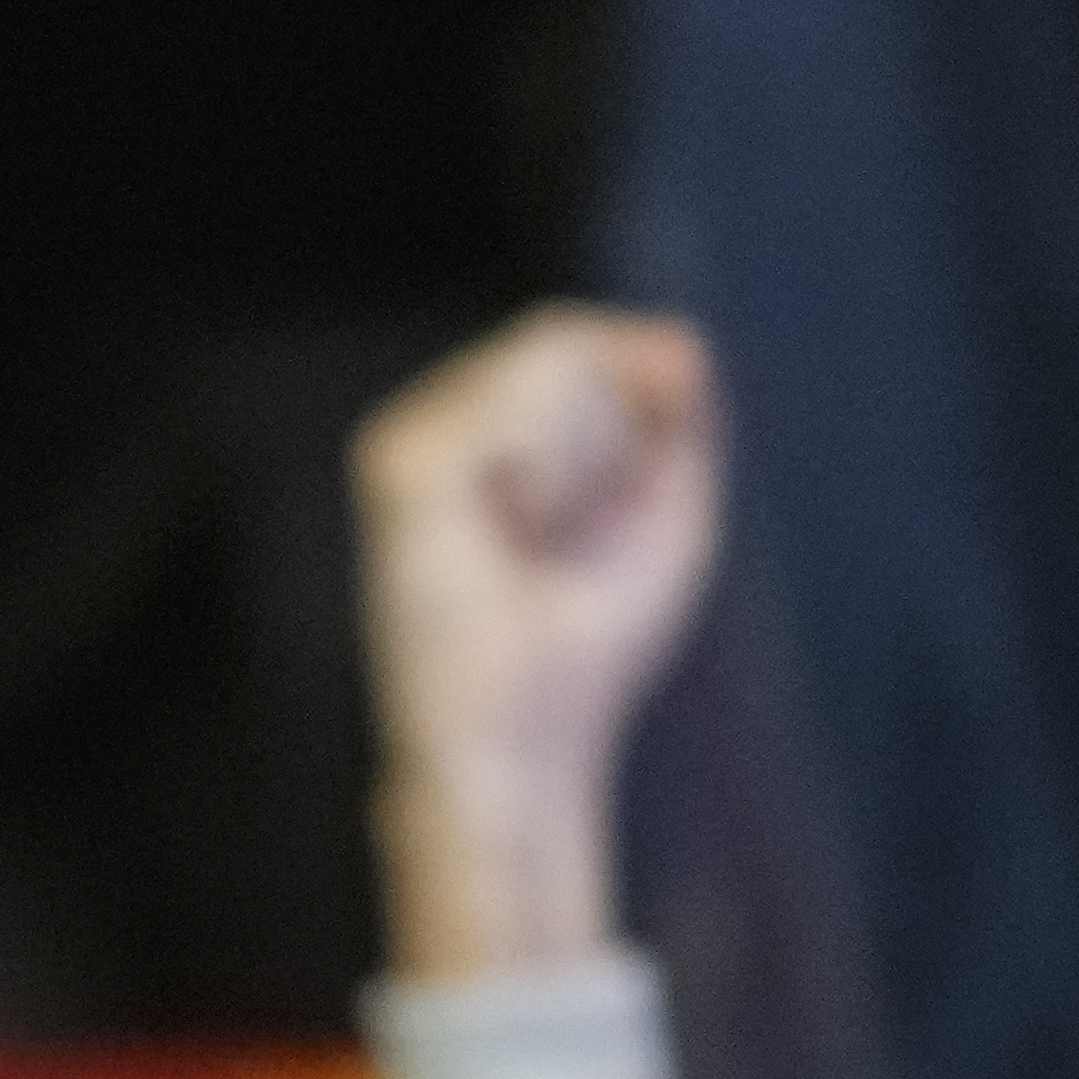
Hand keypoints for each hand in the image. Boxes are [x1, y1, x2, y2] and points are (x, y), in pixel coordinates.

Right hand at [356, 308, 723, 980]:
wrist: (528, 741)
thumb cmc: (592, 645)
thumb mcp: (670, 514)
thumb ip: (679, 415)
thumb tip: (680, 337)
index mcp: (494, 428)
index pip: (576, 341)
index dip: (634, 395)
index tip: (632, 494)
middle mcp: (444, 422)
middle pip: (564, 342)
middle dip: (609, 442)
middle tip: (564, 544)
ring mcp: (412, 439)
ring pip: (545, 360)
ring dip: (584, 461)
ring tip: (536, 546)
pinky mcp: (398, 466)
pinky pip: (514, 406)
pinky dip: (548, 472)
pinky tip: (516, 537)